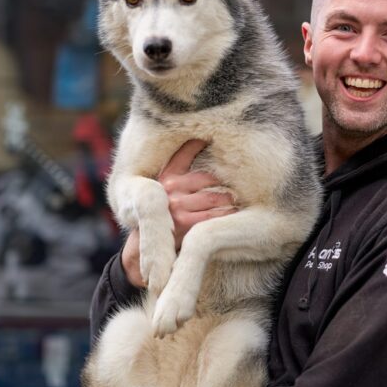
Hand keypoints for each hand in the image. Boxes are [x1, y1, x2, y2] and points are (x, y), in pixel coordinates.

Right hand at [120, 139, 236, 287]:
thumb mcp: (165, 188)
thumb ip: (180, 166)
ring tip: (237, 198)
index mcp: (164, 177)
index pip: (184, 154)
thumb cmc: (163, 214)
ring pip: (212, 197)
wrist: (145, 250)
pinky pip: (212, 217)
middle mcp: (168, 189)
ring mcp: (176, 206)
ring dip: (228, 199)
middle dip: (222, 180)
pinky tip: (234, 213)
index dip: (198, 143)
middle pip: (205, 178)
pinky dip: (226, 215)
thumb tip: (201, 138)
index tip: (212, 136)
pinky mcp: (184, 224)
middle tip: (241, 179)